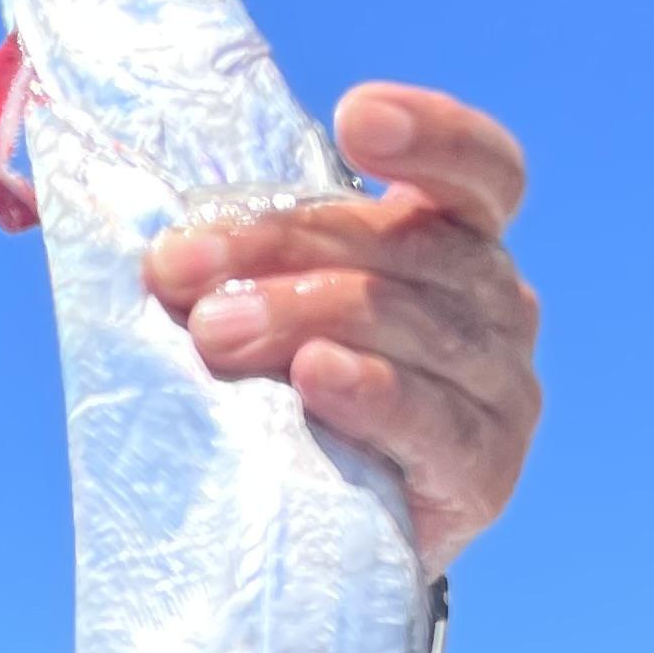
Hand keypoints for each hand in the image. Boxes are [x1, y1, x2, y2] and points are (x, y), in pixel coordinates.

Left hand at [143, 83, 538, 570]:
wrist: (323, 535)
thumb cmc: (286, 395)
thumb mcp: (271, 303)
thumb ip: (244, 258)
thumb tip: (151, 237)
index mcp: (456, 241)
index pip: (479, 170)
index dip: (433, 134)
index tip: (356, 116)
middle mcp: (499, 303)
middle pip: (408, 248)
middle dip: (282, 243)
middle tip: (179, 265)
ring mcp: (502, 388)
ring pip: (412, 327)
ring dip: (301, 316)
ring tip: (212, 331)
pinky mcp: (484, 472)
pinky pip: (433, 423)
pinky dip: (373, 395)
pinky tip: (316, 379)